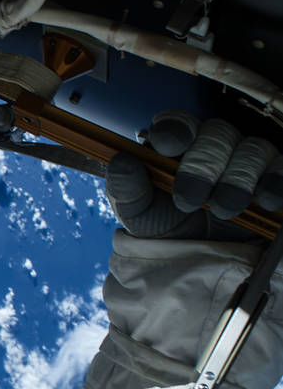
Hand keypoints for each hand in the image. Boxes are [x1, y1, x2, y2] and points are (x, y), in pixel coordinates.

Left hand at [106, 110, 282, 239]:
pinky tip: (265, 200)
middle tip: (191, 199)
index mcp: (175, 149)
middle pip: (216, 134)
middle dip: (203, 166)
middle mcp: (212, 148)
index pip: (176, 124)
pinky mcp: (273, 179)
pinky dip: (275, 181)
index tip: (170, 145)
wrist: (199, 264)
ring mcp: (245, 162)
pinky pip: (281, 168)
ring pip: (251, 149)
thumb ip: (126, 189)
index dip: (175, 130)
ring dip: (237, 179)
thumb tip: (122, 161)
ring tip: (224, 210)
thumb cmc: (165, 230)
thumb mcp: (139, 215)